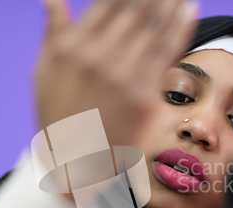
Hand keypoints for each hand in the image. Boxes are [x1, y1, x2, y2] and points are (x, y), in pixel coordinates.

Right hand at [35, 0, 197, 146]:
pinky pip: (166, 56)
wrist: (72, 166)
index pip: (107, 4)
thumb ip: (53, 33)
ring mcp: (123, 77)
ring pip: (154, 29)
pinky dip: (180, 30)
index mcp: (72, 48)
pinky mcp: (144, 97)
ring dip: (171, 4)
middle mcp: (98, 57)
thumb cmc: (58, 118)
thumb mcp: (44, 73)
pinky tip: (189, 10)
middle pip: (134, 11)